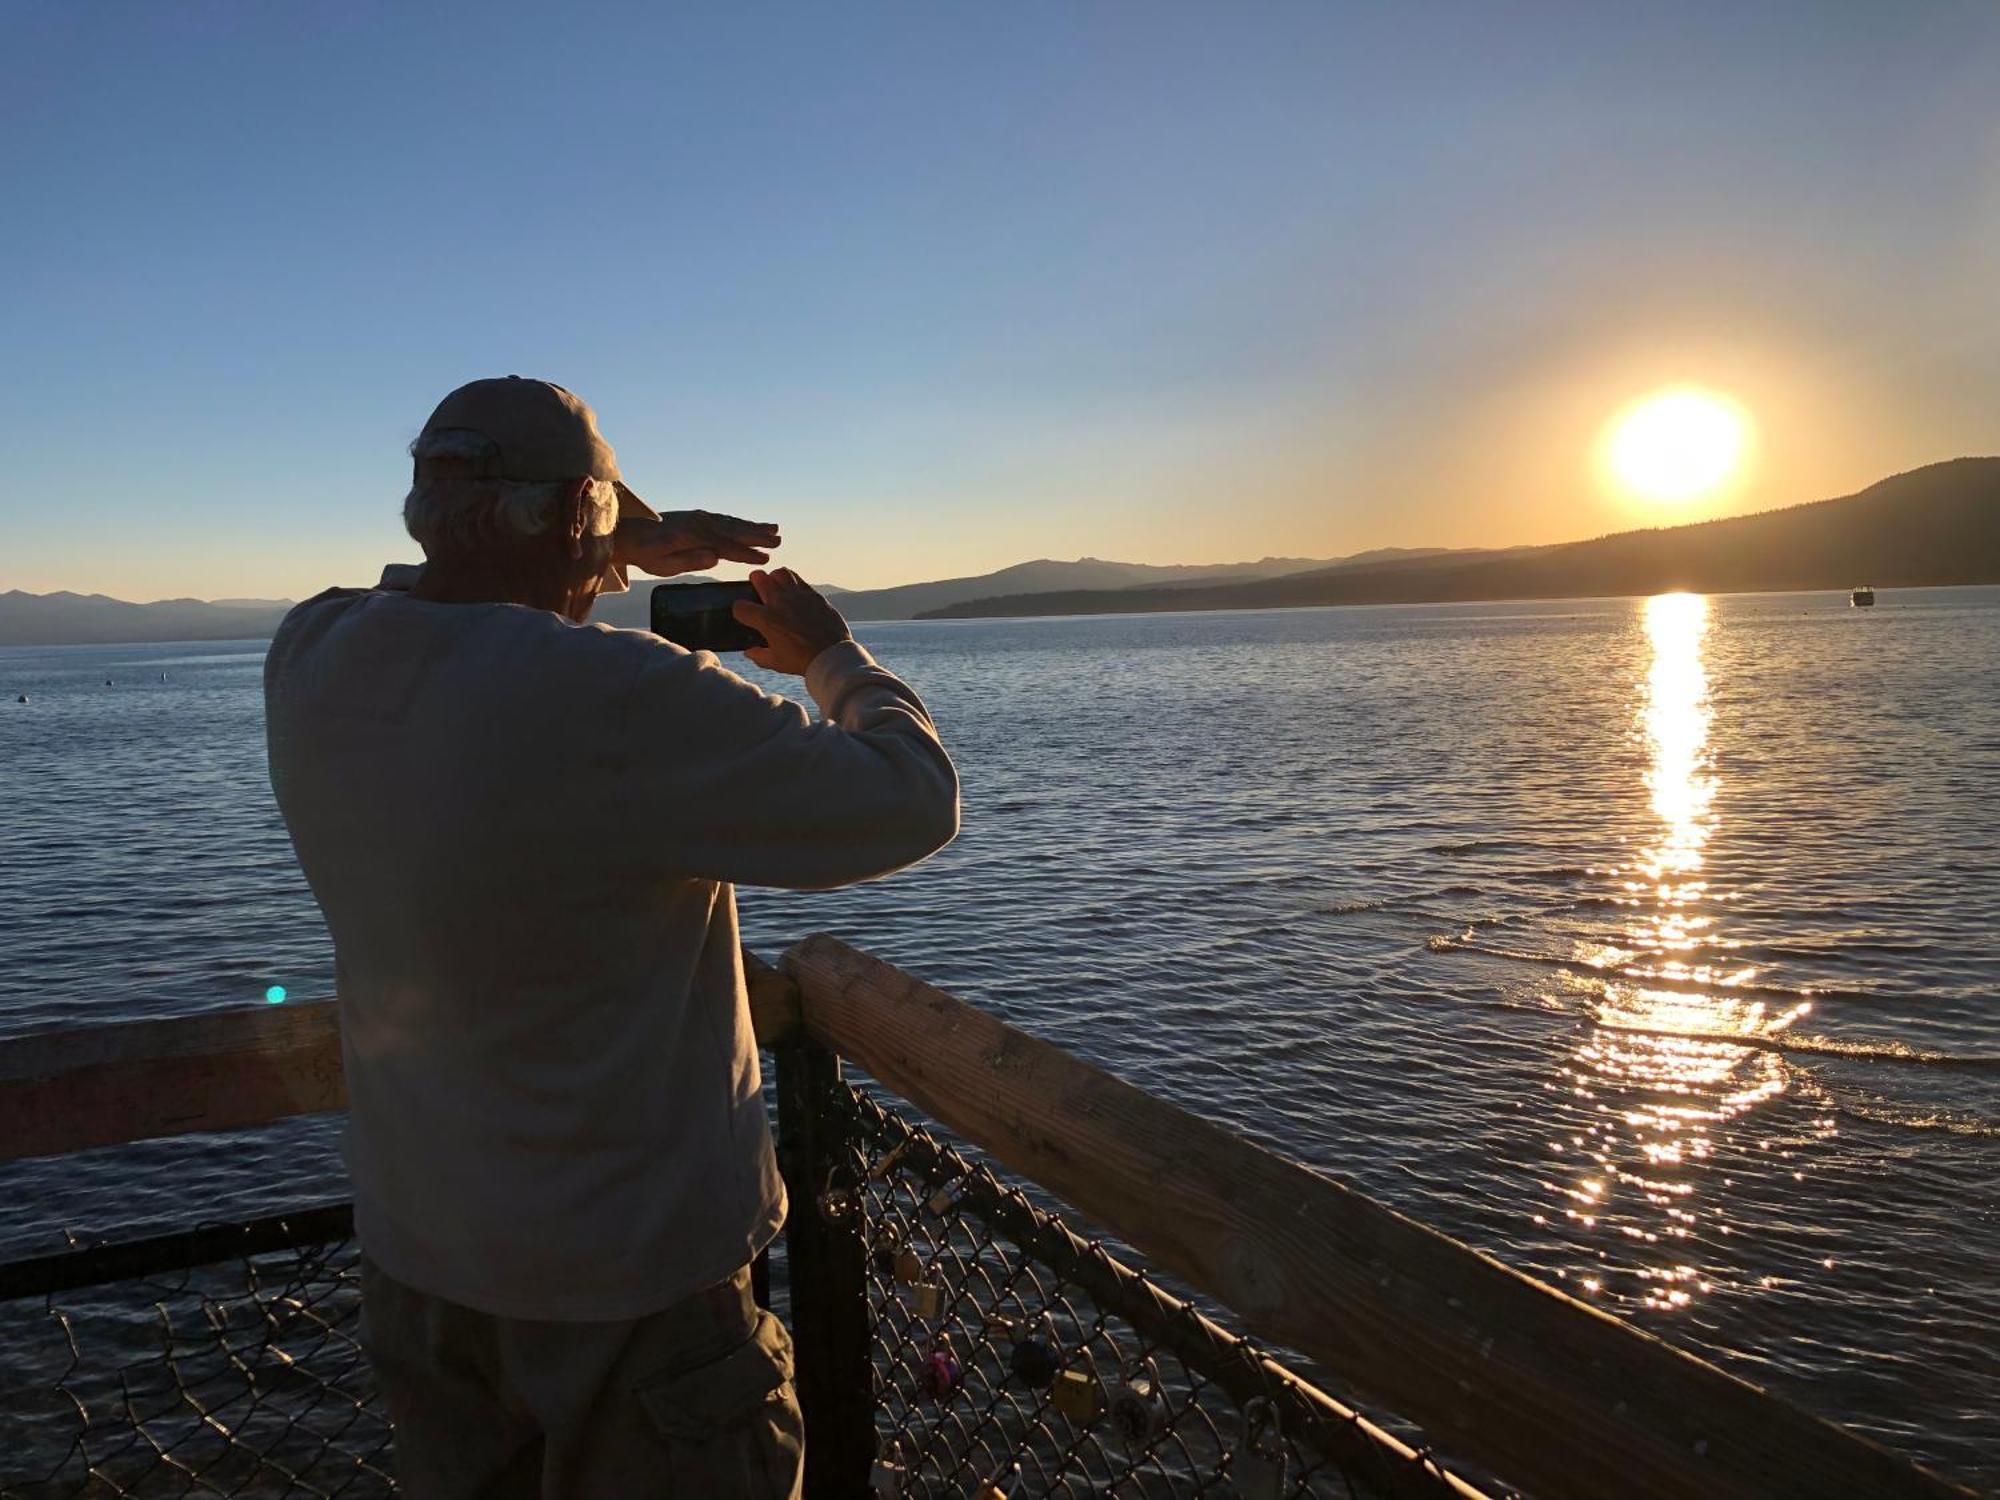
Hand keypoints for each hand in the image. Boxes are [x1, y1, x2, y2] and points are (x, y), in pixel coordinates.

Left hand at [614, 511, 780, 576]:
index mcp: (693, 536)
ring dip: (753, 527)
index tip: (766, 559)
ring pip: (731, 524)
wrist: (629, 534)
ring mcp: (699, 518)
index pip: (726, 546)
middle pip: (733, 531)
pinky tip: (752, 526)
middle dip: (757, 536)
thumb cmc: (646, 554)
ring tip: (775, 530)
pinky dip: (740, 523)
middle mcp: (699, 523)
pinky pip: (724, 521)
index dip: (747, 553)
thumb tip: (715, 557)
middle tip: (779, 541)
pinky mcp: (698, 518)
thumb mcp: (663, 564)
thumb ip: (689, 559)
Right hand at [732, 568, 851, 675]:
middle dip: (755, 582)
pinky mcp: (813, 594)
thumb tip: (749, 651)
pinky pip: (799, 579)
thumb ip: (758, 655)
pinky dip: (793, 582)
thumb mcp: (776, 662)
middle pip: (758, 578)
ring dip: (775, 578)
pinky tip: (794, 592)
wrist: (831, 655)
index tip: (746, 616)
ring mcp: (797, 595)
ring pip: (779, 573)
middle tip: (759, 589)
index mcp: (766, 620)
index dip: (740, 611)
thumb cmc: (802, 661)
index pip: (740, 606)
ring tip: (777, 587)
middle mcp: (779, 602)